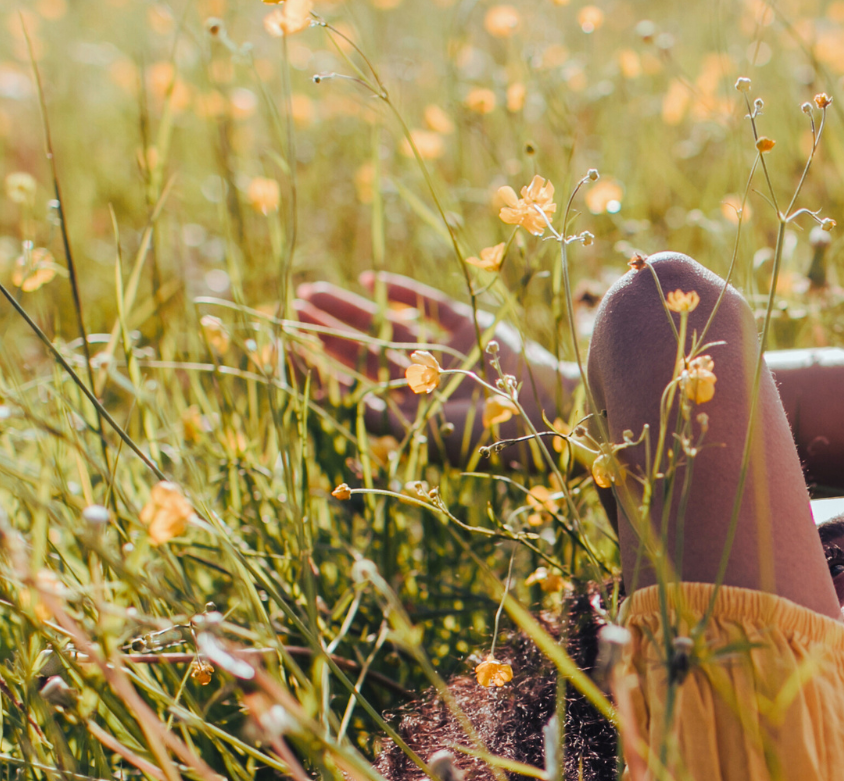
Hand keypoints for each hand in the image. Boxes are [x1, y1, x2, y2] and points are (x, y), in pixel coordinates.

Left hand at [294, 271, 575, 465]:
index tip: (286, 347)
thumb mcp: (434, 435)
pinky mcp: (471, 328)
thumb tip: (340, 400)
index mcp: (412, 412)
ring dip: (349, 310)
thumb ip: (387, 418)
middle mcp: (425, 381)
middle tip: (288, 311)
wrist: (557, 413)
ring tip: (309, 294)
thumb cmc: (497, 436)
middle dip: (325, 332)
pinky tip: (368, 280)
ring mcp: (447, 352)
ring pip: (386, 326)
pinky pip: (429, 305)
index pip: (353, 385)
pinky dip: (401, 292)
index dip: (320, 367)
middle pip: (364, 353)